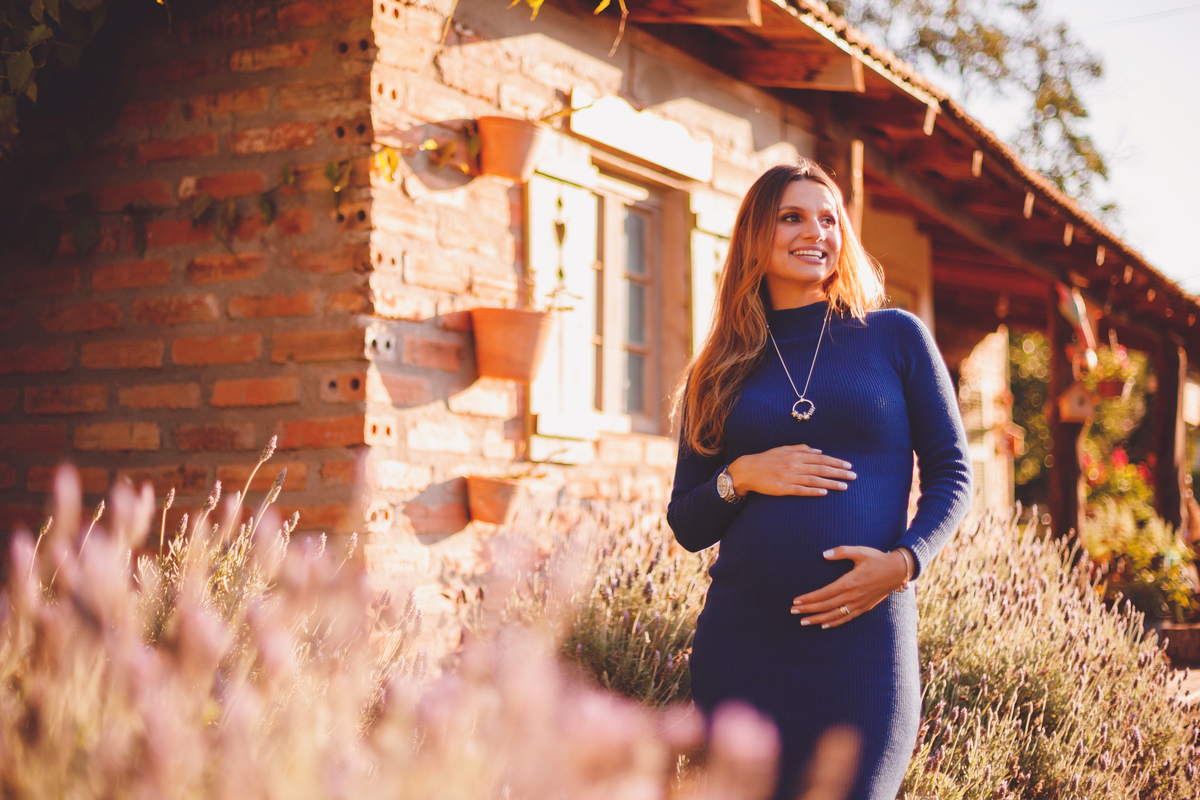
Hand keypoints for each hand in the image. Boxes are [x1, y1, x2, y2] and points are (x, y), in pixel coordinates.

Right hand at [727, 445, 854, 497]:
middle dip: (839, 472)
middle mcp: (795, 465)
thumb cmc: (766, 459)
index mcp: (796, 455)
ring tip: (845, 486)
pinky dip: (813, 491)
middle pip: (822, 469)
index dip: (836, 462)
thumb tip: (819, 451)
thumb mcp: (783, 449)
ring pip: (815, 480)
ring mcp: (789, 477)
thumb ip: (801, 449)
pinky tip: (824, 493)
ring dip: (831, 483)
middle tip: (854, 476)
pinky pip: (801, 490)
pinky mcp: (783, 488)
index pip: (821, 458)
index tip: (848, 465)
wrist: (747, 470)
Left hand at [789, 547, 909, 627]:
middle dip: (808, 610)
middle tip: (793, 612)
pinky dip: (834, 623)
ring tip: (803, 622)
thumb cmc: (877, 559)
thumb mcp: (860, 551)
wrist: (897, 571)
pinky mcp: (864, 608)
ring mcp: (859, 604)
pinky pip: (847, 618)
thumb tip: (824, 554)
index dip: (809, 598)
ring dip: (818, 619)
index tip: (796, 601)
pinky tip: (824, 626)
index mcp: (849, 582)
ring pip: (834, 615)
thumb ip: (841, 551)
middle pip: (825, 606)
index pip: (824, 593)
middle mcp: (853, 596)